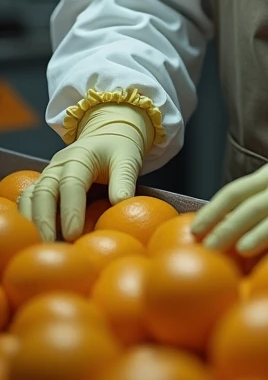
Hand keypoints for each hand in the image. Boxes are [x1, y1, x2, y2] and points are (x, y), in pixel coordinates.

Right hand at [19, 103, 152, 242]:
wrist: (108, 134)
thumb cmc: (118, 148)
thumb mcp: (128, 159)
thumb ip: (125, 181)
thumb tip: (122, 205)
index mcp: (80, 156)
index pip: (71, 183)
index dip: (71, 209)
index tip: (74, 233)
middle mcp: (58, 165)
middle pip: (44, 191)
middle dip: (44, 220)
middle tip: (50, 245)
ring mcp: (49, 174)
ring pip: (31, 197)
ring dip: (33, 221)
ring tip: (40, 245)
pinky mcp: (45, 184)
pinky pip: (30, 200)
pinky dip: (29, 217)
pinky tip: (36, 236)